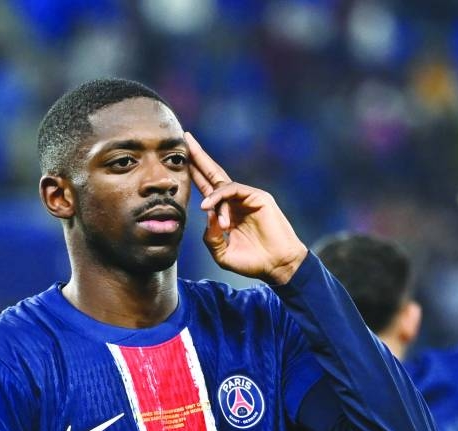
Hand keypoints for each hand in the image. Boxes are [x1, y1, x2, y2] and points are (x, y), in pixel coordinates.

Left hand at [185, 131, 307, 284]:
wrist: (277, 266)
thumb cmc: (253, 262)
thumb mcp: (223, 254)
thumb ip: (210, 237)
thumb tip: (206, 216)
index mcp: (227, 211)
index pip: (207, 187)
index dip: (194, 172)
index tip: (181, 158)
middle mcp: (236, 200)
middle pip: (213, 173)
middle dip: (199, 156)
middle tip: (185, 137)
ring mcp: (248, 197)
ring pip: (221, 185)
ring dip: (211, 198)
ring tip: (206, 209)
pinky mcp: (258, 197)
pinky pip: (233, 189)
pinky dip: (219, 196)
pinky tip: (209, 206)